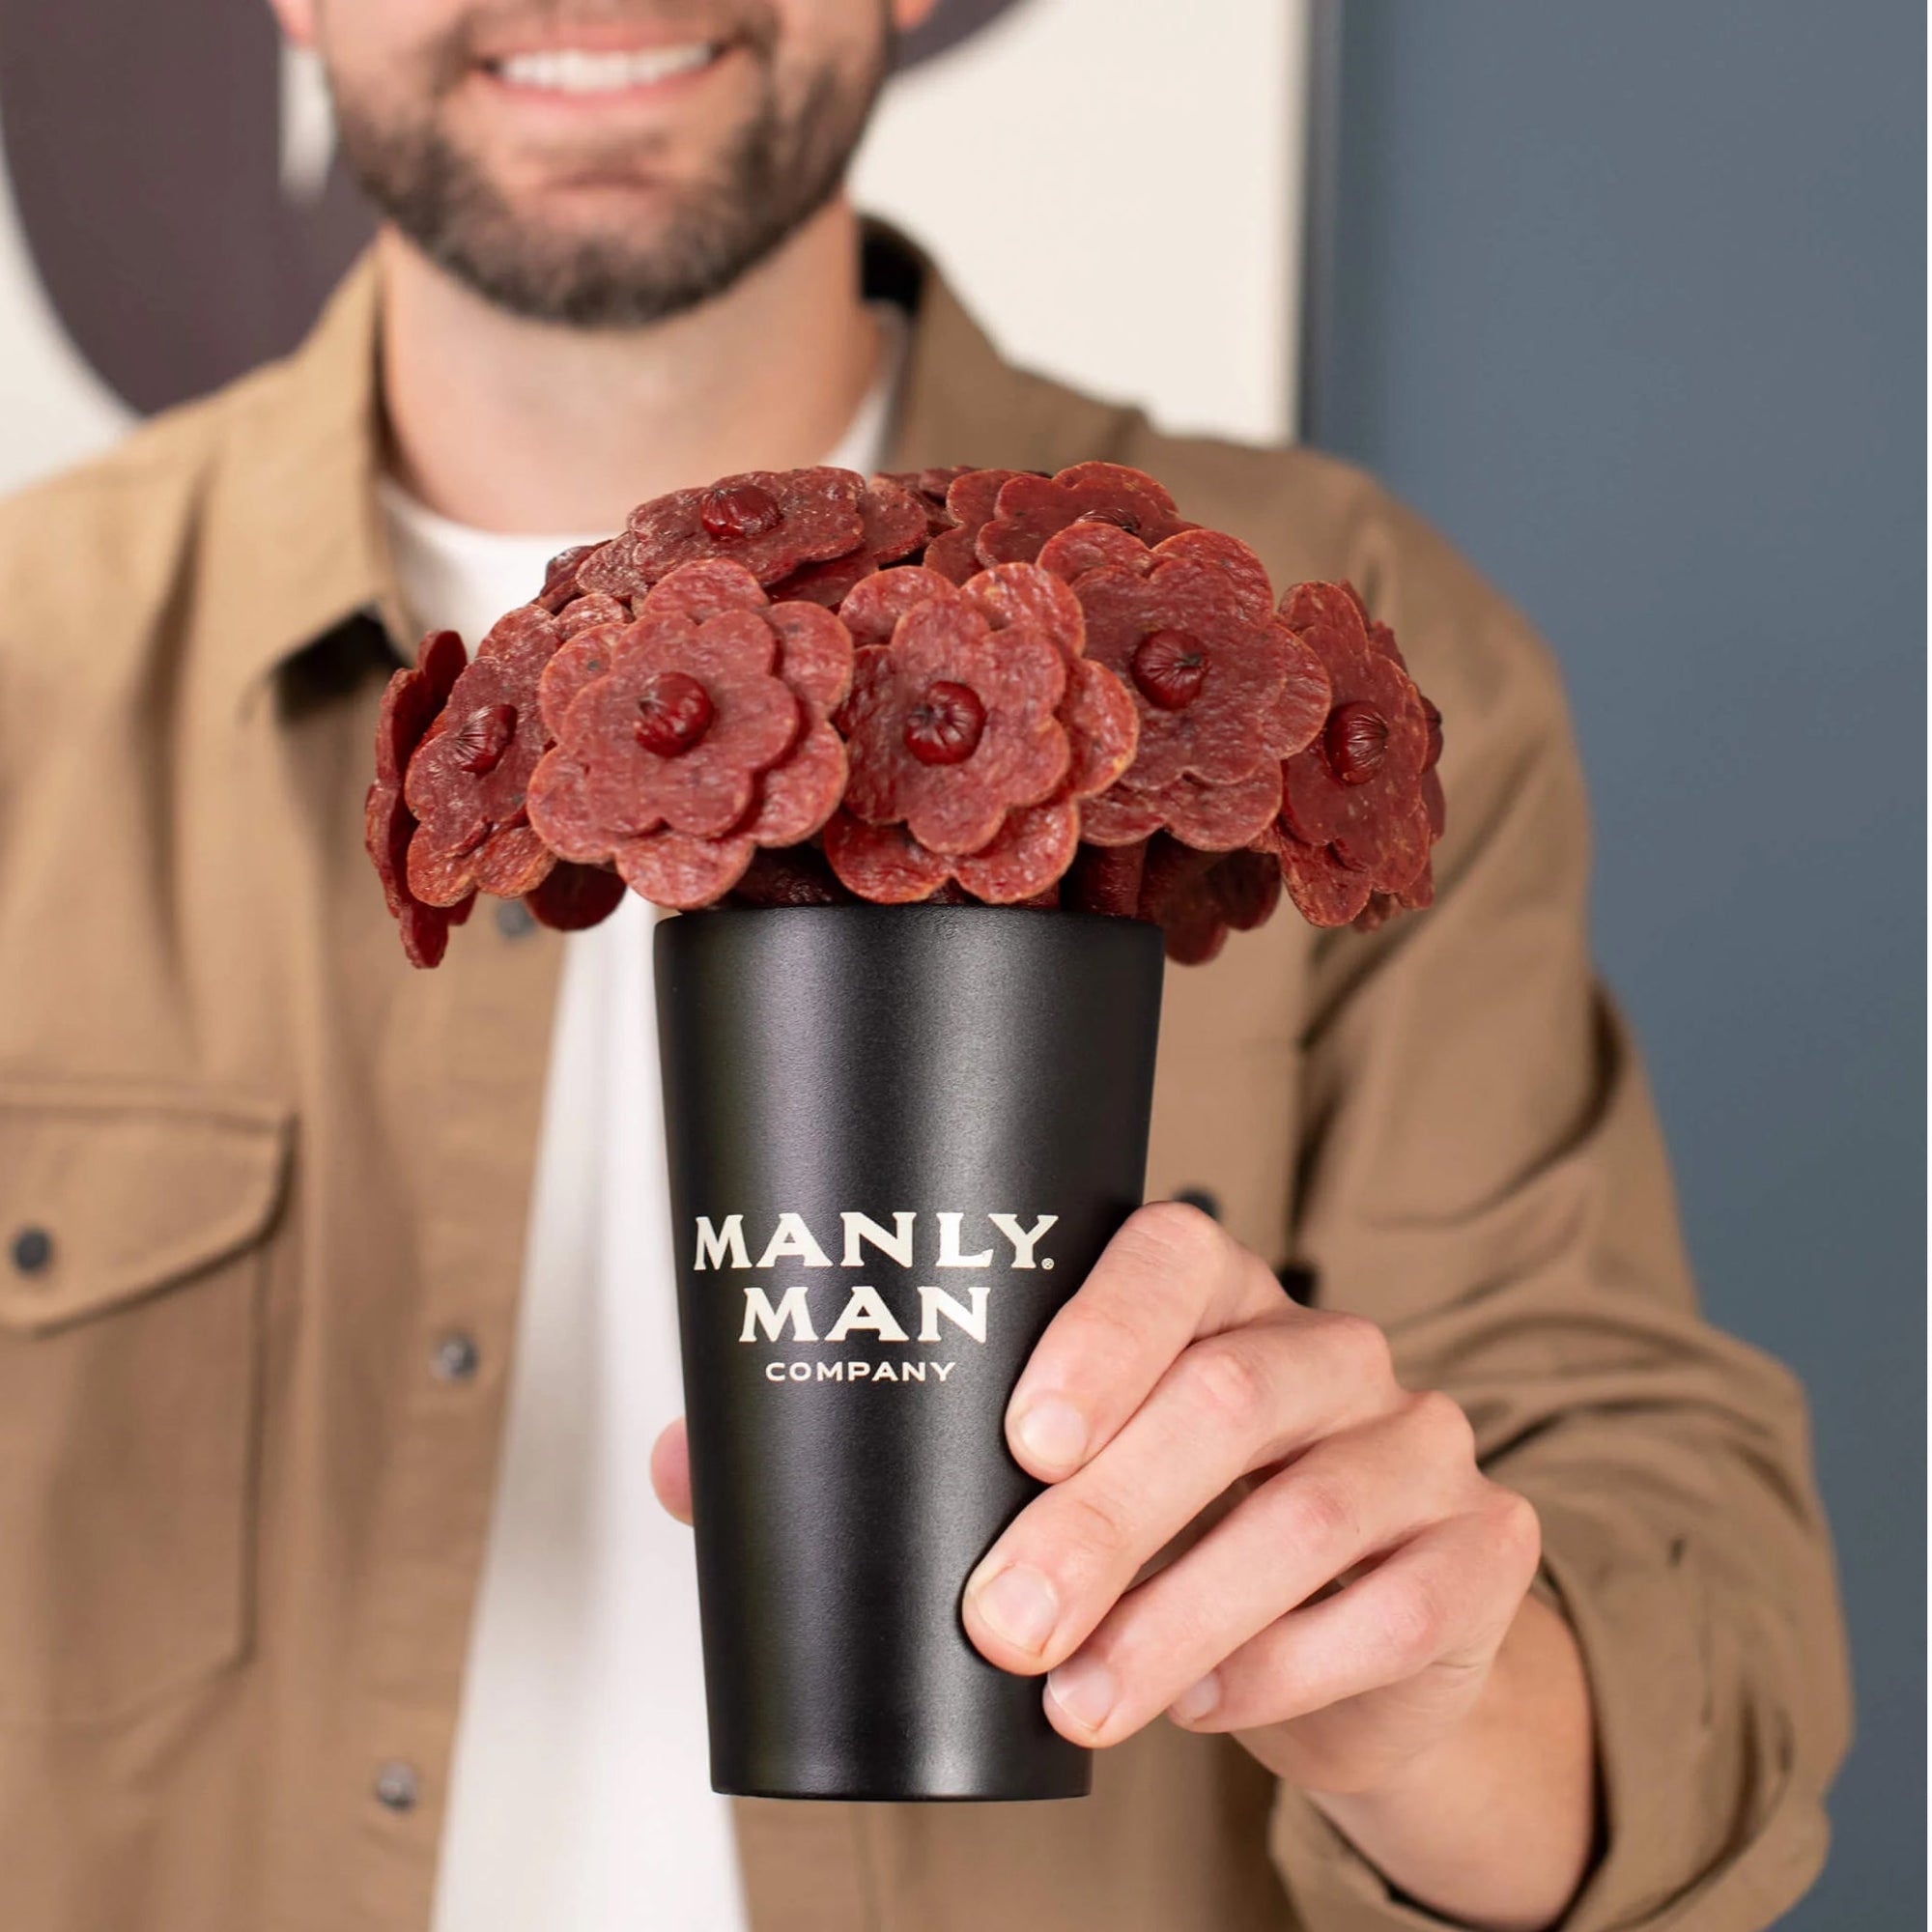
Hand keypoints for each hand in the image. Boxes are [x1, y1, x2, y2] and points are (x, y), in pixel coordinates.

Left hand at [650, 1199, 1592, 1928]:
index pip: (1175, 1256)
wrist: (1349, 1626)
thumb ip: (887, 1459)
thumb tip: (689, 1465)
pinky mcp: (1477, 1548)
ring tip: (1082, 1702)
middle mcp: (1327, 1345)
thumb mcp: (1047, 1479)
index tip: (1019, 1436)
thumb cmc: (1170, 1527)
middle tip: (1004, 1621)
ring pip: (1314, 1508)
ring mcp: (1418, 1440)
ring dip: (1183, 1614)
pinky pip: (1400, 1603)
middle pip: (1236, 1395)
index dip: (1103, 1332)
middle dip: (1108, 1519)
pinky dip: (1291, 1665)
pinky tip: (1210, 1705)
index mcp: (1214, 1292)